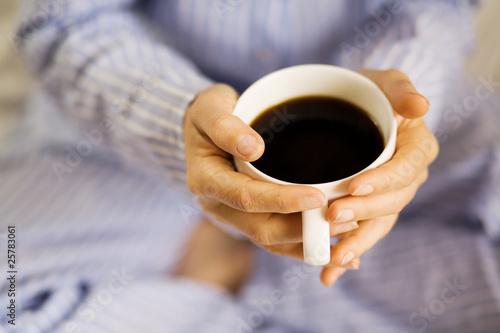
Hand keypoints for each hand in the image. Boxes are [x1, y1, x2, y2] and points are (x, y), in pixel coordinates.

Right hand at [184, 84, 336, 260]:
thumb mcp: (209, 108)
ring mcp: (233, 215)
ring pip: (271, 239)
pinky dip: (302, 243)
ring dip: (307, 240)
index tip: (317, 197)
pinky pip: (275, 237)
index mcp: (206, 180)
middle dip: (302, 229)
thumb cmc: (208, 113)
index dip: (281, 201)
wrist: (203, 127)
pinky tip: (332, 242)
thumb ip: (225, 126)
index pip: (246, 197)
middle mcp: (218, 205)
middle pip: (261, 229)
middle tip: (343, 220)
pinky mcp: (248, 217)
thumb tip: (254, 149)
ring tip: (347, 231)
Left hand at [320, 69, 438, 285]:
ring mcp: (388, 195)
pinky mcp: (369, 207)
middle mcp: (407, 176)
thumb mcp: (384, 82)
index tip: (354, 186)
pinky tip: (330, 271)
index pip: (405, 168)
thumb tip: (420, 105)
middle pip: (392, 201)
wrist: (352, 107)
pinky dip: (349, 251)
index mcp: (416, 148)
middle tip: (332, 217)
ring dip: (357, 242)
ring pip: (378, 223)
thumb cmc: (369, 92)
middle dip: (363, 212)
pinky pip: (364, 231)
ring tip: (334, 259)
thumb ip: (400, 89)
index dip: (383, 181)